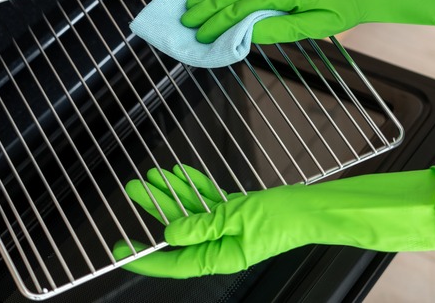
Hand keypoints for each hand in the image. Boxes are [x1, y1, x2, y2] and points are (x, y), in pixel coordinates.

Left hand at [114, 165, 434, 277]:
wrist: (313, 207)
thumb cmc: (282, 218)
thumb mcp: (236, 220)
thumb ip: (201, 226)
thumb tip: (170, 233)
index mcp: (219, 256)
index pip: (174, 262)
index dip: (146, 258)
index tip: (121, 249)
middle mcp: (219, 245)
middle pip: (177, 229)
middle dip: (154, 209)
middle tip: (133, 191)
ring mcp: (228, 227)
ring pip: (190, 210)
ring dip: (171, 192)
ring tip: (150, 176)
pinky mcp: (237, 212)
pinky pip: (208, 200)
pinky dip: (194, 186)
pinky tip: (180, 172)